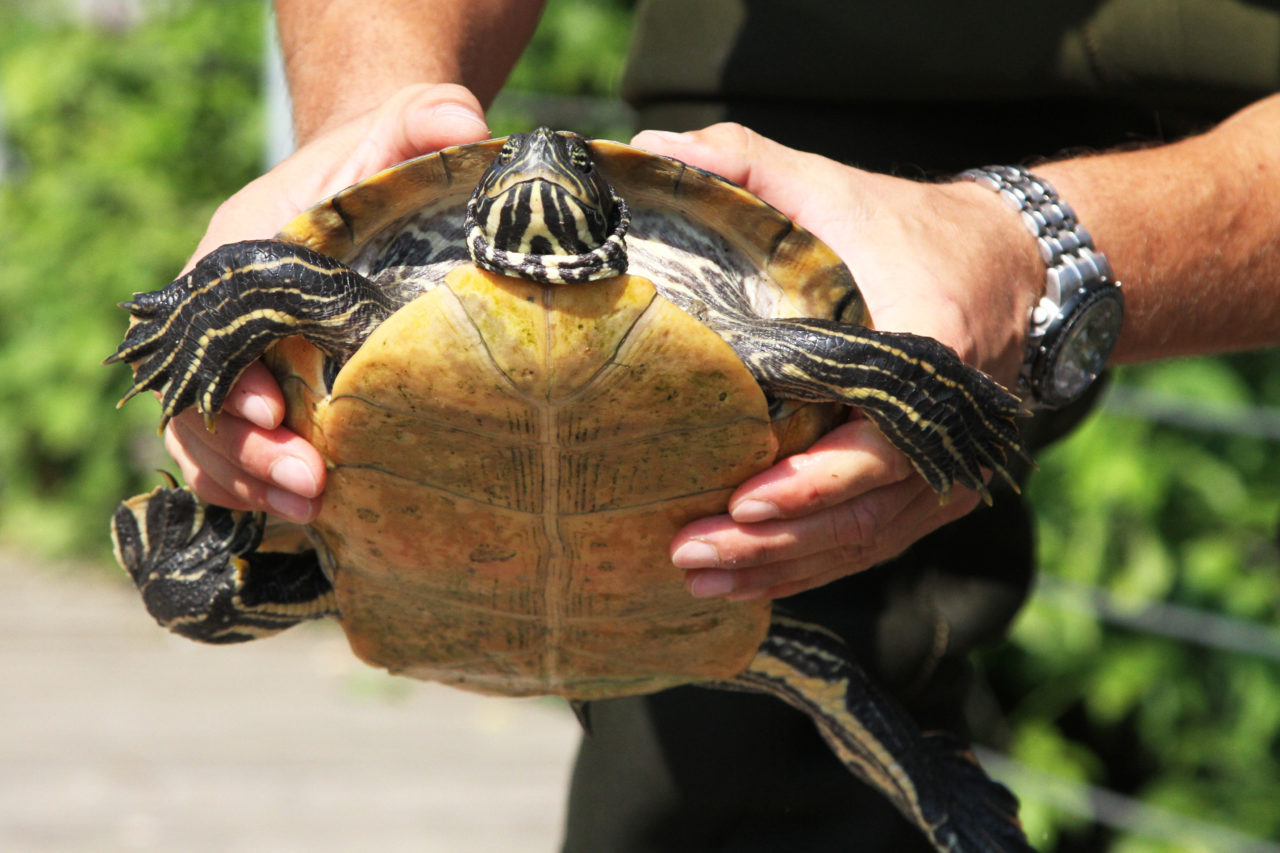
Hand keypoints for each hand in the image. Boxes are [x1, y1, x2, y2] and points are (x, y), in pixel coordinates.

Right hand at [162, 83, 489, 521]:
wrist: (365, 201)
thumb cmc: (374, 172)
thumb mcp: (397, 132)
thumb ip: (421, 120)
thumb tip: (463, 125)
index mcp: (235, 261)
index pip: (208, 329)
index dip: (229, 377)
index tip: (276, 411)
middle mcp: (222, 327)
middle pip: (201, 406)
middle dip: (246, 454)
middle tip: (311, 483)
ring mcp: (244, 374)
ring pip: (213, 450)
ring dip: (255, 488)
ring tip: (318, 513)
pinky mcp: (276, 411)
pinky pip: (245, 470)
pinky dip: (269, 500)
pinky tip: (325, 525)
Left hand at [629, 124, 1042, 599]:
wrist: (1014, 270)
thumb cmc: (910, 232)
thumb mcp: (835, 187)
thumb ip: (747, 164)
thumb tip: (651, 153)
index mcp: (930, 353)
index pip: (877, 438)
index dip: (814, 478)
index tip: (744, 496)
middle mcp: (946, 427)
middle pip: (860, 509)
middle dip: (773, 542)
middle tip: (689, 552)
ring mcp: (943, 470)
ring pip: (862, 540)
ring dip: (782, 568)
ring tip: (701, 579)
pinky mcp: (931, 492)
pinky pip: (869, 543)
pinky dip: (810, 568)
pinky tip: (749, 582)